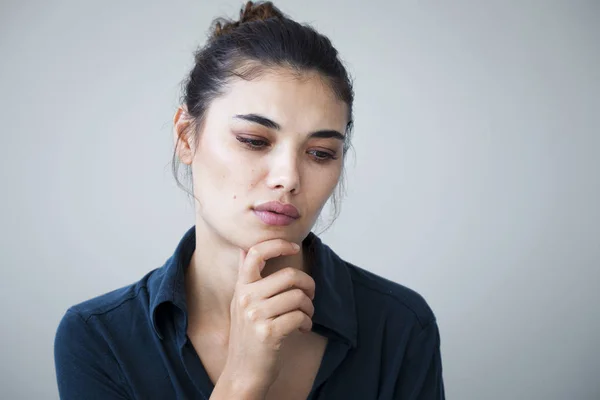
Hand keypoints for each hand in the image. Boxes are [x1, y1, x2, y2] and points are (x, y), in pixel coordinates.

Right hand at [221, 239, 315, 395]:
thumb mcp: (240, 303)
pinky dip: (306, 322)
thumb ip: (245, 278)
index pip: (256, 253)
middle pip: (289, 275)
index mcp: (241, 288)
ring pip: (298, 296)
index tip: (294, 247)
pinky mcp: (268, 333)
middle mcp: (246, 298)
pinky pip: (300, 316)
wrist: (243, 372)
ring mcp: (256, 315)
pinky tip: (302, 328)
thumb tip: (245, 249)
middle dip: (308, 285)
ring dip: (309, 307)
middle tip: (310, 295)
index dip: (278, 244)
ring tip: (305, 316)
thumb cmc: (248, 337)